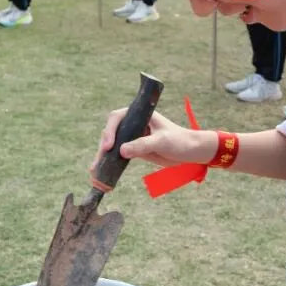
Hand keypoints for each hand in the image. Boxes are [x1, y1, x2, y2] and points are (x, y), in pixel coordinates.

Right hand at [91, 110, 213, 170]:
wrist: (190, 152)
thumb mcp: (162, 141)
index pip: (117, 118)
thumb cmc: (179, 141)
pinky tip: (100, 171)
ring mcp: (132, 136)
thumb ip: (143, 145)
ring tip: (94, 170)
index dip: (110, 130)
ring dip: (102, 156)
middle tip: (100, 159)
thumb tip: (122, 151)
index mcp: (140, 114)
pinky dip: (110, 162)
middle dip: (103, 146)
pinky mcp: (134, 149)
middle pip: (111, 132)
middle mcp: (133, 123)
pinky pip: (118, 155)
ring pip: (112, 145)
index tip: (109, 145)